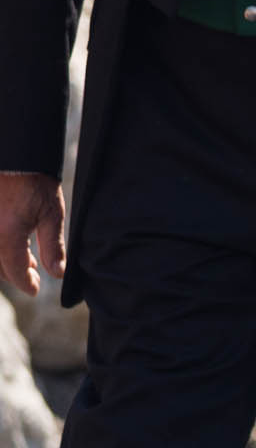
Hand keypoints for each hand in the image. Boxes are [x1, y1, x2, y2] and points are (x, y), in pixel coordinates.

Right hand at [0, 174, 63, 299]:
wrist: (17, 159)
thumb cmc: (35, 183)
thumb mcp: (51, 214)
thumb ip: (53, 246)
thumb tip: (57, 273)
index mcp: (8, 236)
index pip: (15, 272)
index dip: (26, 284)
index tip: (35, 289)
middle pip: (0, 268)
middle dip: (16, 274)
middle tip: (34, 272)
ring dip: (6, 263)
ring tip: (26, 259)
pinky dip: (0, 250)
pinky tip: (12, 245)